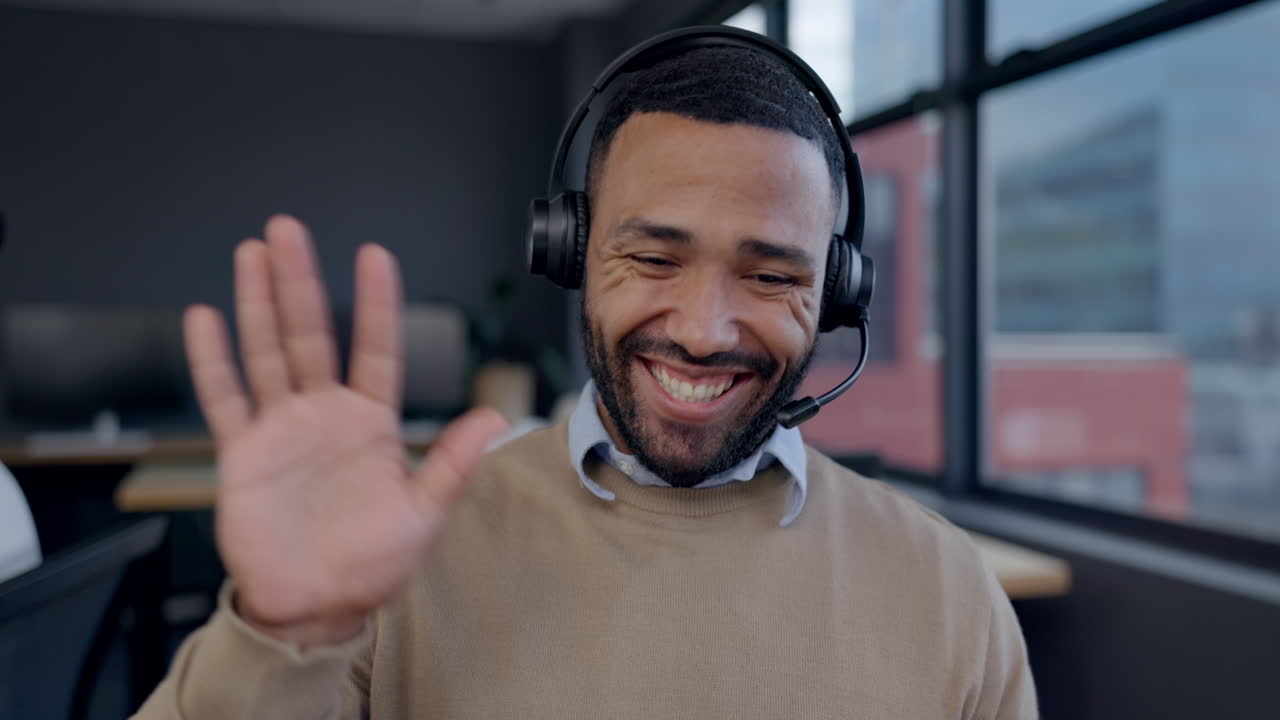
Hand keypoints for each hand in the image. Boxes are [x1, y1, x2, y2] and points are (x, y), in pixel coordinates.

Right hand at [183, 215, 505, 645]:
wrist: (315, 607)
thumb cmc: (372, 566)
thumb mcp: (424, 515)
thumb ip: (454, 464)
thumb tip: (492, 418)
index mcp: (371, 424)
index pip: (375, 349)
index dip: (375, 303)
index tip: (375, 257)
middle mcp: (325, 416)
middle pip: (311, 334)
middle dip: (300, 281)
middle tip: (288, 230)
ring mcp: (282, 430)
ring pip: (267, 352)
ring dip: (258, 303)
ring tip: (251, 254)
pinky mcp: (244, 454)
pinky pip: (227, 398)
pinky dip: (213, 361)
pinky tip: (206, 320)